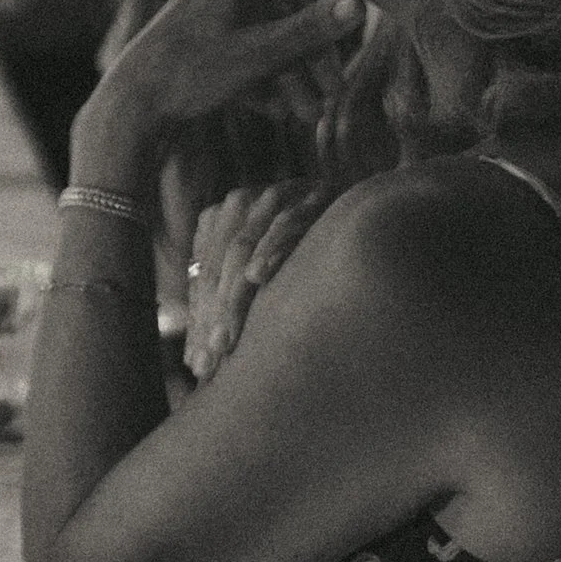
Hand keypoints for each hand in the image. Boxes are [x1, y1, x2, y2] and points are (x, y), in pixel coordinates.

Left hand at [75, 0, 361, 193]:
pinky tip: (276, 112)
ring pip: (266, 36)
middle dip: (313, 55)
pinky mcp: (196, 39)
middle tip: (333, 95)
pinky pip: (242, 52)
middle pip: (288, 9)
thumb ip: (309, 29)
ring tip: (308, 116)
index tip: (364, 27)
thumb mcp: (260, 54)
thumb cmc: (192, 74)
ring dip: (291, 75)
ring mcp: (208, 10)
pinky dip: (262, 78)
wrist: (129, 107)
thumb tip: (359, 4)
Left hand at [183, 181, 328, 381]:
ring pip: (241, 248)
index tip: (197, 366)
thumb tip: (195, 364)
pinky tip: (257, 276)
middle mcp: (242, 204)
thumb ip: (227, 305)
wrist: (365, 210)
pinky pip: (284, 223)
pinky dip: (269, 249)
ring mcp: (275, 197)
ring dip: (233, 296)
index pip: (203, 278)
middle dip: (212, 317)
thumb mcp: (262, 274)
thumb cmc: (307, 254)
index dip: (199, 323)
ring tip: (225, 337)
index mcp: (220, 219)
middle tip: (211, 359)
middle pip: (217, 266)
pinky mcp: (310, 195)